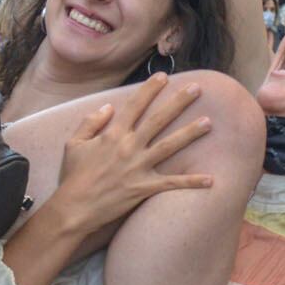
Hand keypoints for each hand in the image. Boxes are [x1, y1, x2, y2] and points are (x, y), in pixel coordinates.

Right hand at [42, 77, 215, 244]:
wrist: (74, 208)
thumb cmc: (73, 176)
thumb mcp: (74, 144)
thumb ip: (91, 122)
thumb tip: (108, 107)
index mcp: (113, 134)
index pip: (135, 105)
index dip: (150, 89)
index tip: (164, 76)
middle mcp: (129, 147)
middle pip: (158, 120)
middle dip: (179, 102)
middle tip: (197, 88)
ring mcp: (138, 167)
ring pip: (170, 146)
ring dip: (190, 133)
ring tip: (208, 122)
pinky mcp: (144, 188)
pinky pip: (172, 184)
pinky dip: (191, 182)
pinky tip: (211, 180)